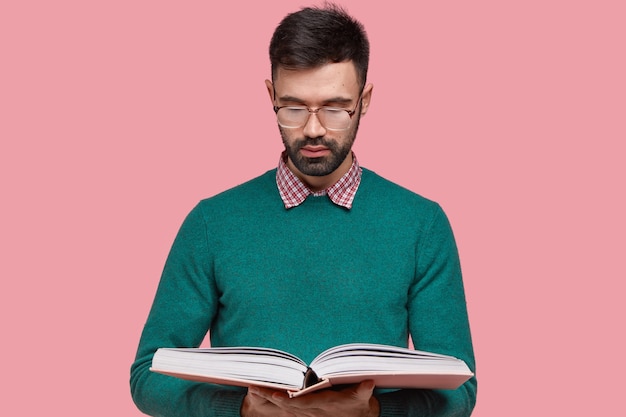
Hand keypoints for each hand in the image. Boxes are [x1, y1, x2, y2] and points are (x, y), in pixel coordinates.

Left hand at [240, 380, 379, 416]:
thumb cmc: (359, 405)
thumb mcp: (363, 398)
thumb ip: (363, 391)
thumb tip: (368, 383)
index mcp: (321, 405)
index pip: (300, 403)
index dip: (287, 400)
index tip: (274, 395)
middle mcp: (311, 410)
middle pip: (286, 405)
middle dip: (269, 397)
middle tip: (253, 388)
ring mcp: (307, 412)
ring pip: (283, 406)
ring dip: (268, 398)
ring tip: (252, 388)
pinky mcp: (305, 411)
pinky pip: (285, 407)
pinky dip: (273, 401)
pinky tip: (262, 394)